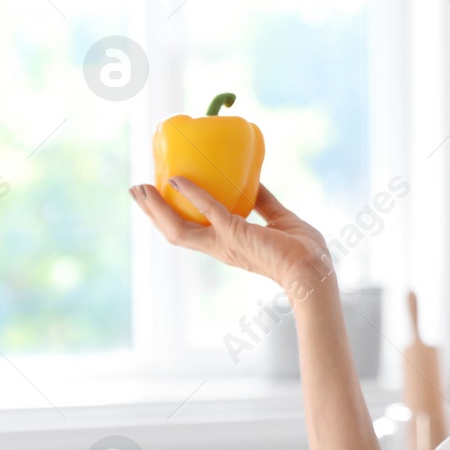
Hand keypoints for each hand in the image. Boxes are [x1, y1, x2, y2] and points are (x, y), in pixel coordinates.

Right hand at [130, 177, 332, 296]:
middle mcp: (220, 246)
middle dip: (153, 212)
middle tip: (136, 191)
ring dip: (155, 208)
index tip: (160, 196)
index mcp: (228, 244)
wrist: (313, 269)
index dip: (173, 215)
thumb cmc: (302, 250)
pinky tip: (178, 179)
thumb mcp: (278, 219)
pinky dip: (192, 193)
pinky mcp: (234, 234)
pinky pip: (208, 209)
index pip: (192, 231)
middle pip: (174, 231)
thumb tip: (252, 180)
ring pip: (177, 228)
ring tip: (139, 189)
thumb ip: (263, 202)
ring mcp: (224, 242)